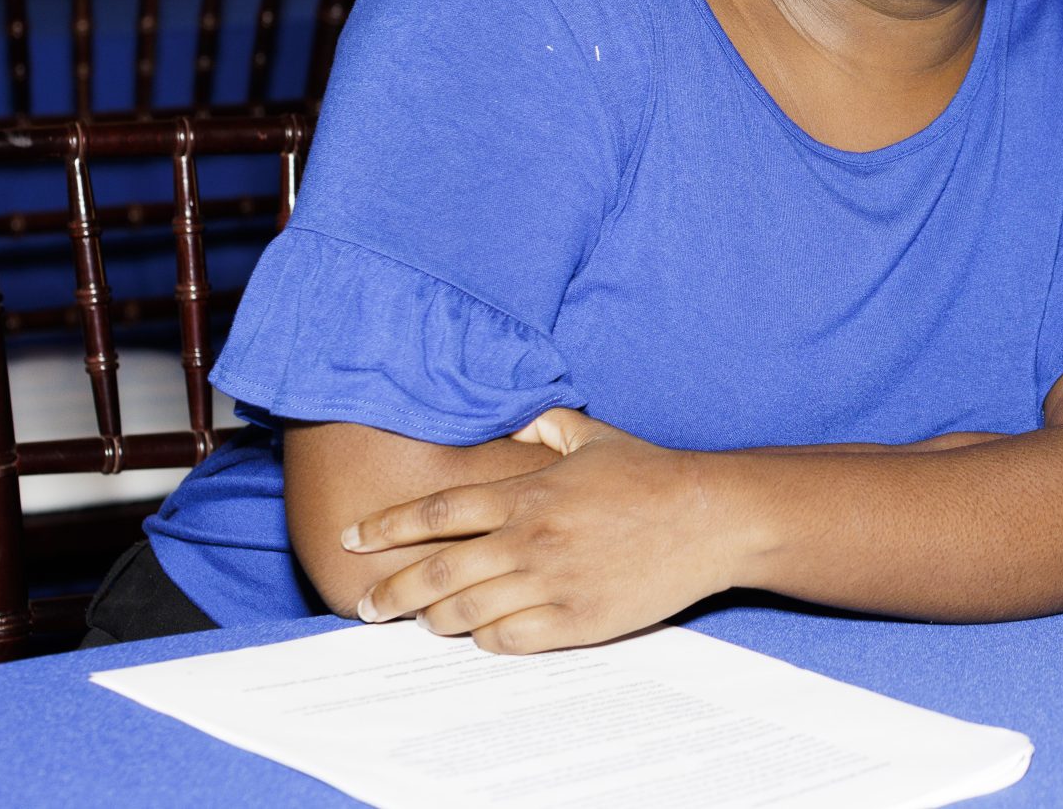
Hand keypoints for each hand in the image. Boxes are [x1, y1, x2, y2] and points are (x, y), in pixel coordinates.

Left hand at [344, 408, 726, 653]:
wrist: (709, 518)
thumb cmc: (652, 473)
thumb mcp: (593, 434)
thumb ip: (543, 426)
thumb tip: (510, 423)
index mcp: (530, 493)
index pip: (437, 512)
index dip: (386, 527)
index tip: (353, 539)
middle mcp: (532, 539)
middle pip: (438, 573)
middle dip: (391, 591)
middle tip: (367, 604)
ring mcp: (552, 583)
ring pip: (465, 613)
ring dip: (433, 620)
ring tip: (422, 621)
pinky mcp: (576, 620)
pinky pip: (507, 640)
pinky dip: (484, 639)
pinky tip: (480, 633)